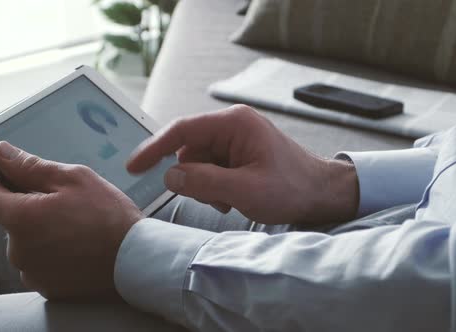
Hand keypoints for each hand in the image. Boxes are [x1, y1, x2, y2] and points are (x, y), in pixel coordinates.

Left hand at [0, 142, 142, 300]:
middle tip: (68, 206)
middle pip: (12, 222)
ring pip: (28, 245)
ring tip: (79, 231)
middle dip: (32, 211)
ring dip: (44, 235)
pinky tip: (80, 250)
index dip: (3, 185)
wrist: (137, 260)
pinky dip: (55, 257)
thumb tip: (1, 153)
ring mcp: (33, 272)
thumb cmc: (109, 216)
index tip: (24, 183)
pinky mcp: (48, 288)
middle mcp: (19, 250)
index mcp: (21, 218)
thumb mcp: (75, 178)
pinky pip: (42, 266)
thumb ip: (32, 166)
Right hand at [128, 104, 358, 224]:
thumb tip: (170, 177)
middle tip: (216, 199)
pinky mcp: (238, 153)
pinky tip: (235, 197)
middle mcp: (232, 126)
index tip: (133, 167)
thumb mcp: (245, 190)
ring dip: (206, 186)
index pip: (181, 131)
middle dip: (194, 178)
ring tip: (232, 199)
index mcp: (234, 124)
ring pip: (198, 163)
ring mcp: (235, 139)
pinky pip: (211, 169)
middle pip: (189, 151)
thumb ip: (204, 183)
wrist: (321, 193)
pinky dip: (215, 187)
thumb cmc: (292, 187)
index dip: (153, 148)